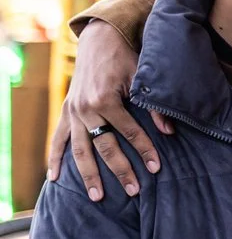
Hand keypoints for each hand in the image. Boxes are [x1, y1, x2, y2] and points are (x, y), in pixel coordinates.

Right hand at [47, 20, 172, 199]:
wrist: (99, 41)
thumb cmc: (126, 59)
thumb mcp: (143, 77)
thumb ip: (154, 106)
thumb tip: (169, 132)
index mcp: (106, 99)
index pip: (130, 133)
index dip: (145, 150)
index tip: (157, 168)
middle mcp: (85, 109)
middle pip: (105, 147)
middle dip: (121, 170)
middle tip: (134, 191)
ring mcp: (72, 112)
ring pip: (80, 150)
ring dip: (88, 174)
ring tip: (97, 196)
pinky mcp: (65, 112)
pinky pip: (58, 139)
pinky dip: (54, 159)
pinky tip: (55, 179)